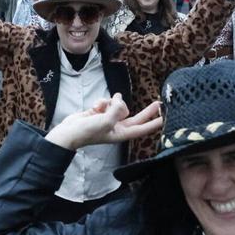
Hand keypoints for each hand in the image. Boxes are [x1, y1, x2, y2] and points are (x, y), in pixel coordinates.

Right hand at [44, 94, 162, 150]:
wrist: (68, 132)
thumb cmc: (86, 132)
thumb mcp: (104, 121)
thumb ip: (116, 111)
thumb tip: (120, 100)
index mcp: (121, 133)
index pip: (142, 128)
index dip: (154, 123)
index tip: (166, 119)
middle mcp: (117, 127)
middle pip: (136, 117)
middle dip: (146, 110)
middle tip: (158, 103)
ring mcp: (109, 120)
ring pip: (118, 106)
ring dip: (112, 103)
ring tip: (101, 108)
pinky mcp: (100, 113)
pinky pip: (107, 102)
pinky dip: (102, 102)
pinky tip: (94, 107)